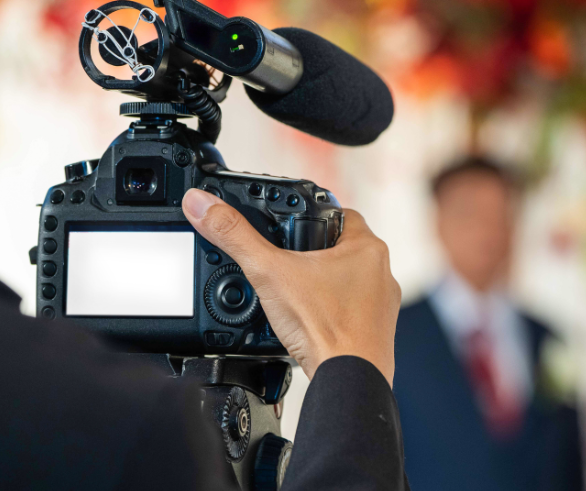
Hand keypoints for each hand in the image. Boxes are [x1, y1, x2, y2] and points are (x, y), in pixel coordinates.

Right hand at [182, 188, 400, 386]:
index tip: (292, 220)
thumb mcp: (268, 273)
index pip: (340, 213)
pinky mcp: (375, 332)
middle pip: (342, 247)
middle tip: (286, 256)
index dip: (313, 213)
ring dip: (323, 282)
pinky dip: (330, 310)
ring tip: (293, 288)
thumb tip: (204, 205)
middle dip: (314, 251)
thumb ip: (234, 236)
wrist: (347, 380)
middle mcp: (381, 273)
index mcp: (367, 248)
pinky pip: (350, 310)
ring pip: (348, 280)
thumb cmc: (325, 329)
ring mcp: (381, 305)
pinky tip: (307, 319)